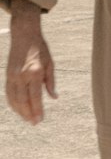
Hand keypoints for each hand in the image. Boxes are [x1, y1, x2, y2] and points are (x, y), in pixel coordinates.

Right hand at [6, 1, 56, 123]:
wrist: (24, 36)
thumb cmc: (40, 49)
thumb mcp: (50, 64)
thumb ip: (51, 82)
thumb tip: (54, 97)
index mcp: (35, 73)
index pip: (35, 97)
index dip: (37, 110)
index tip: (40, 119)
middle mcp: (22, 76)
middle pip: (23, 101)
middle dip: (28, 114)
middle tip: (34, 123)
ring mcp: (13, 76)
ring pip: (14, 99)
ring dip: (20, 111)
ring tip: (27, 118)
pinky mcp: (8, 75)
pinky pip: (9, 93)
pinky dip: (13, 103)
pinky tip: (18, 109)